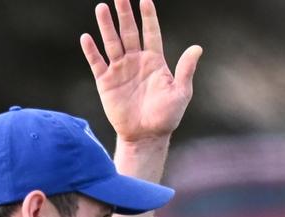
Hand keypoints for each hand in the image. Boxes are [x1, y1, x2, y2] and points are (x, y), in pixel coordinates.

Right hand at [80, 0, 201, 143]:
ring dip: (107, 26)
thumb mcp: (181, 92)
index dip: (148, 16)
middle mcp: (136, 61)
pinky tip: (86, 37)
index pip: (151, 32)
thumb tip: (197, 48)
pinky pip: (97, 63)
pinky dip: (91, 51)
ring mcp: (120, 70)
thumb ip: (186, 69)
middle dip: (124, 14)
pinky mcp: (106, 82)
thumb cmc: (166, 116)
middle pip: (129, 32)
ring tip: (101, 8)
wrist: (146, 136)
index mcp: (154, 60)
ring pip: (112, 43)